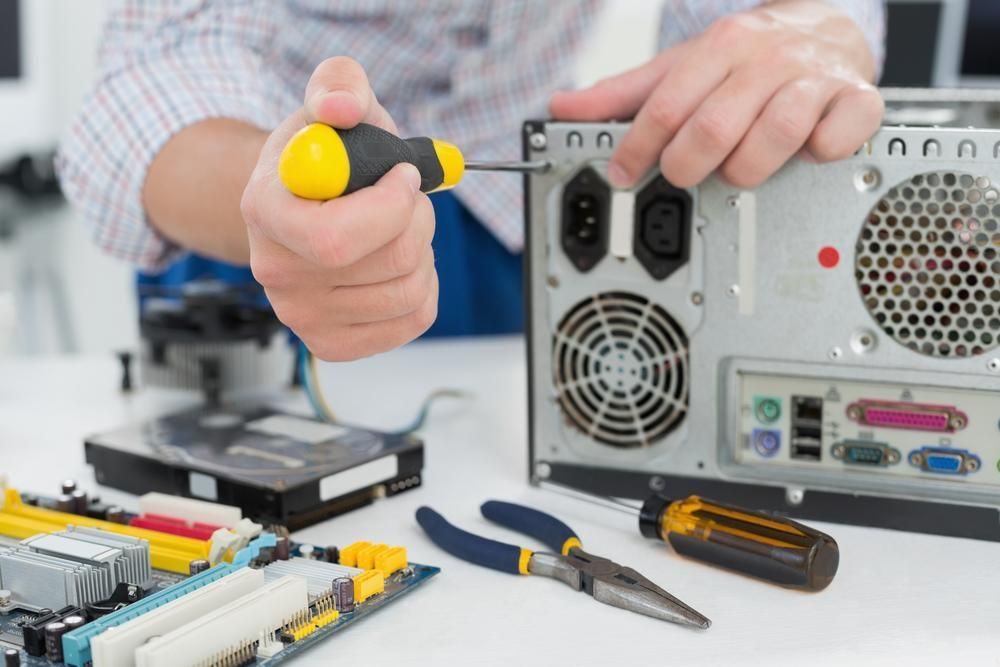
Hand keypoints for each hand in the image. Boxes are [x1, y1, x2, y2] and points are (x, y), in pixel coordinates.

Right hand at [241, 57, 436, 360]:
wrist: (303, 201)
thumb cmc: (323, 153)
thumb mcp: (330, 100)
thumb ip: (338, 85)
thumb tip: (342, 108)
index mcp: (264, 211)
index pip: (338, 238)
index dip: (393, 206)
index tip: (404, 176)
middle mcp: (274, 273)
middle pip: (391, 262)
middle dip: (419, 219)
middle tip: (405, 198)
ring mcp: (301, 317)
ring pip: (410, 291)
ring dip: (425, 251)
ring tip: (397, 228)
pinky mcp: (333, 343)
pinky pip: (413, 320)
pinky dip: (426, 287)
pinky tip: (399, 263)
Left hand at [549, 1, 883, 188]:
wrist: (828, 24)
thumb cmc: (747, 58)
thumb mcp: (682, 67)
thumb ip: (625, 94)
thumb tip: (563, 106)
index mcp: (719, 48)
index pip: (666, 105)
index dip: (637, 148)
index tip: (623, 174)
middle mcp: (765, 61)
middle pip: (715, 126)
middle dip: (687, 165)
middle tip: (682, 177)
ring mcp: (812, 80)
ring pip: (776, 134)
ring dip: (748, 168)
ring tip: (739, 172)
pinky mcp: (856, 100)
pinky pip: (839, 135)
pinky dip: (820, 153)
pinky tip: (805, 155)